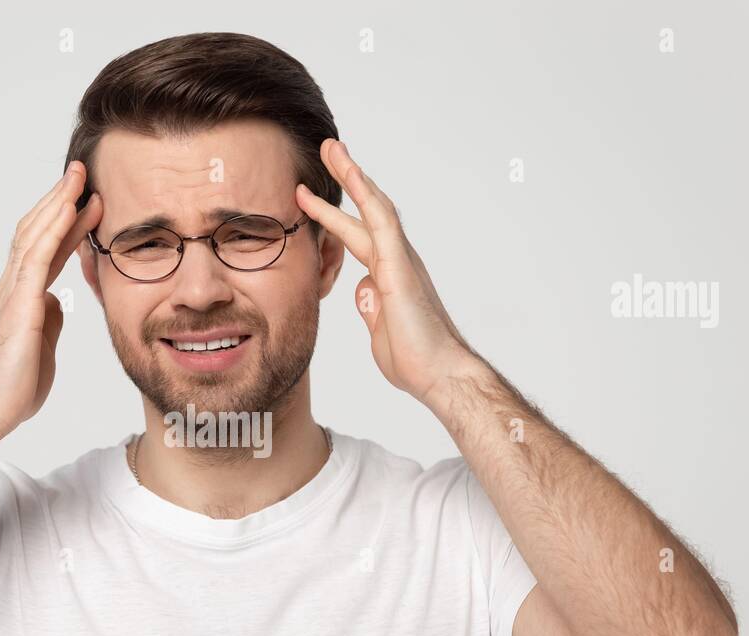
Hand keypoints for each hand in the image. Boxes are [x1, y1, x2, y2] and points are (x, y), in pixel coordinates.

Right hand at [0, 161, 102, 441]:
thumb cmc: (10, 385)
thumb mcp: (41, 345)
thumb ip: (48, 320)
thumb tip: (58, 304)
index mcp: (24, 296)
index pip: (48, 248)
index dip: (66, 223)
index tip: (87, 201)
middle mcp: (15, 286)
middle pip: (38, 230)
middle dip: (60, 199)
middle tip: (82, 172)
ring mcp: (14, 291)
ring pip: (36, 234)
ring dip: (58, 201)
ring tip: (78, 176)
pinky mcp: (19, 303)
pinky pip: (38, 256)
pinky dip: (54, 228)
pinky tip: (69, 207)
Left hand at [296, 139, 478, 407]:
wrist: (440, 375)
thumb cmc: (415, 360)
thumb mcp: (380, 331)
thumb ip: (371, 308)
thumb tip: (362, 289)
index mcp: (388, 276)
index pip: (357, 236)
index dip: (334, 217)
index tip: (309, 200)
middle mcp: (396, 261)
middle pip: (366, 211)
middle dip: (345, 181)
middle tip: (326, 151)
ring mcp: (400, 261)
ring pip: (375, 207)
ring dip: (353, 176)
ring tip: (333, 148)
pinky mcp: (400, 268)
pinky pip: (383, 223)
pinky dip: (366, 197)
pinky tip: (352, 174)